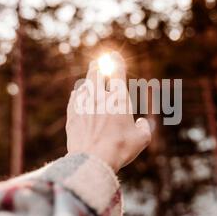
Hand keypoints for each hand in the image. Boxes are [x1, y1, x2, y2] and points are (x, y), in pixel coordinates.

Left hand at [66, 57, 151, 172]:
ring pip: (84, 84)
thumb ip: (144, 127)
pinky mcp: (72, 114)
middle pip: (96, 72)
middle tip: (97, 63)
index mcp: (118, 98)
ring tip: (90, 79)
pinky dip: (78, 93)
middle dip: (97, 66)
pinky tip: (78, 93)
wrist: (92, 159)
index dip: (116, 60)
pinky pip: (74, 98)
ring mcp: (83, 104)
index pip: (116, 71)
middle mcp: (99, 96)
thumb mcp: (141, 139)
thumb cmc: (120, 149)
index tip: (114, 55)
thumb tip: (141, 122)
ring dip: (88, 80)